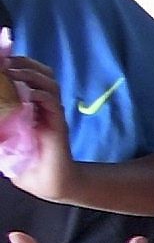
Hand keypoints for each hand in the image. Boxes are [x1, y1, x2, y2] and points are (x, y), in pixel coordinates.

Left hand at [0, 58, 78, 204]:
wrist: (48, 183)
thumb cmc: (27, 163)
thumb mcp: (5, 139)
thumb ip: (1, 126)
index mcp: (33, 106)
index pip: (31, 77)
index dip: (19, 64)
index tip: (3, 59)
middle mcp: (45, 106)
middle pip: (44, 74)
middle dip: (25, 63)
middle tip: (6, 62)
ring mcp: (53, 114)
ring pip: (49, 83)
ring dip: (31, 74)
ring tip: (13, 72)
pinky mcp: (58, 124)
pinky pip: (52, 102)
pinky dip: (39, 94)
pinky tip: (27, 95)